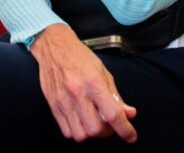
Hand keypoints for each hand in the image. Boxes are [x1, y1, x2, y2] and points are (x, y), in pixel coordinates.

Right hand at [30, 24, 136, 142]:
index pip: (113, 114)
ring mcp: (63, 101)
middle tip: (109, 123)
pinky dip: (77, 131)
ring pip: (81, 134)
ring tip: (94, 121)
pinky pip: (67, 131)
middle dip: (107, 131)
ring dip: (91, 133)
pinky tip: (81, 120)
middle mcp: (77, 93)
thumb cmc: (80, 57)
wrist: (54, 47)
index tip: (130, 136)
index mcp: (94, 82)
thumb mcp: (104, 72)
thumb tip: (129, 114)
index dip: (125, 129)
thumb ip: (116, 97)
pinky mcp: (53, 106)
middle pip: (96, 129)